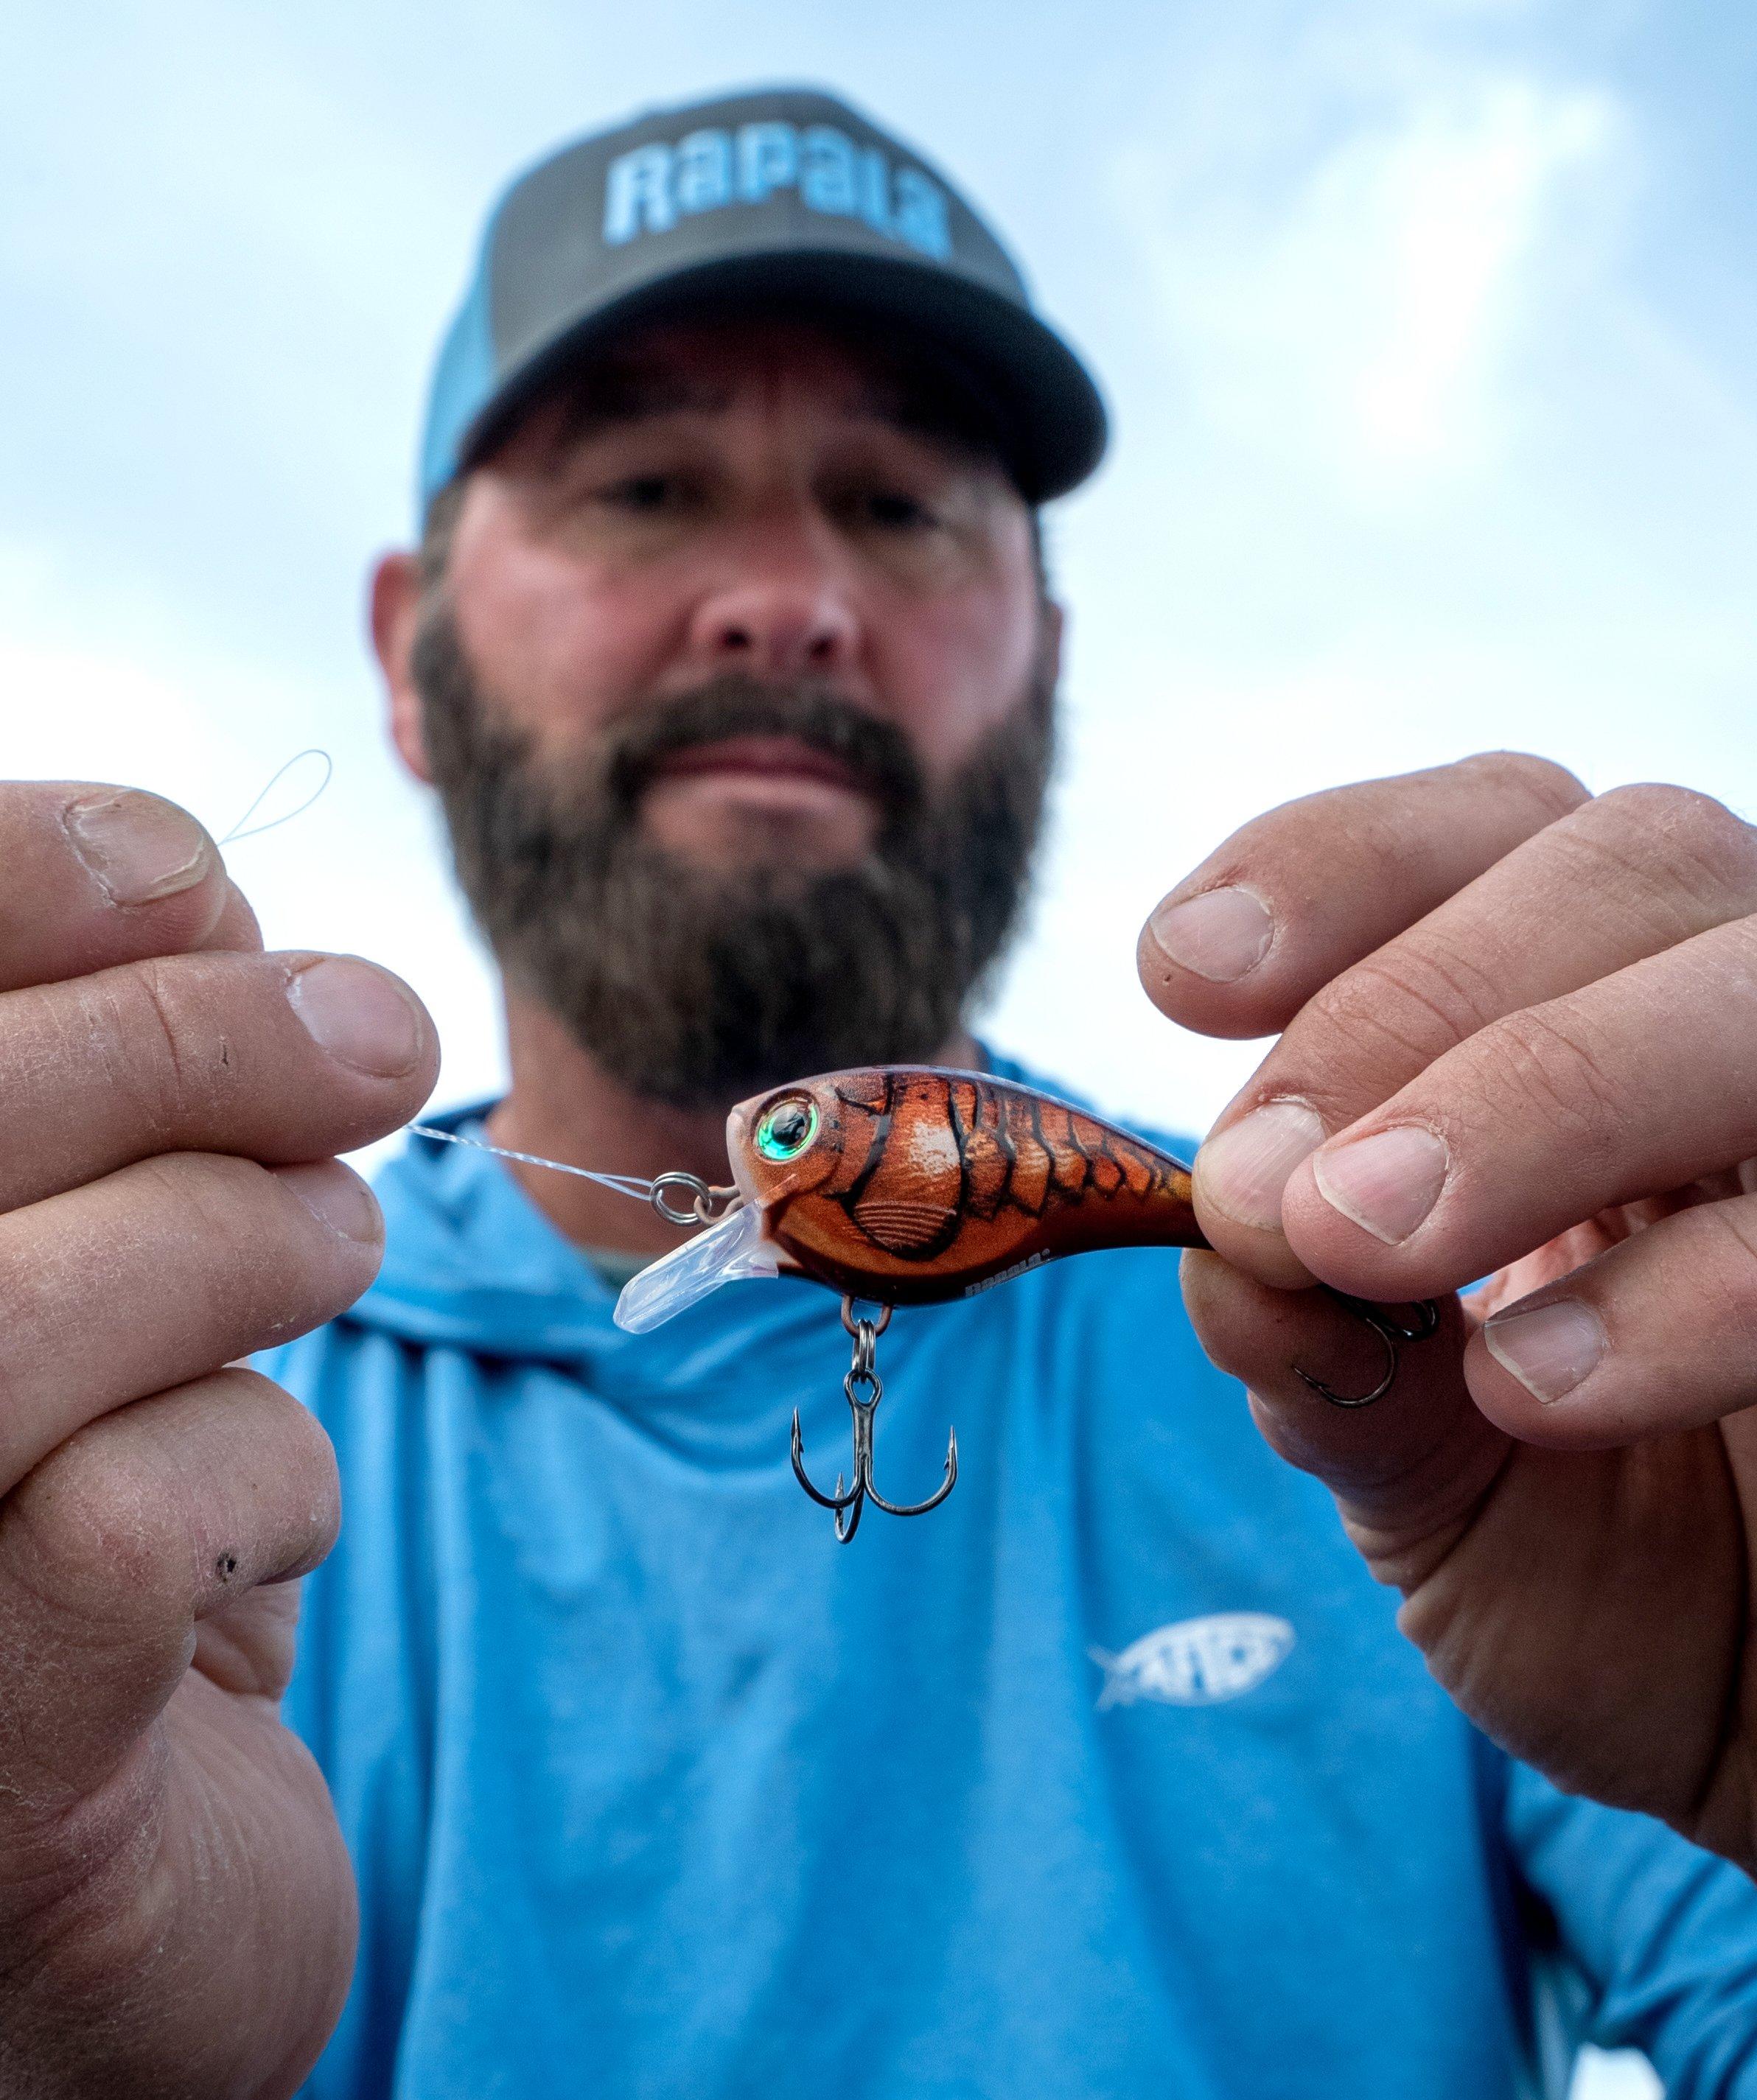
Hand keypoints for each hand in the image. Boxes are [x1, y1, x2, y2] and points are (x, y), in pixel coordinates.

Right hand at [0, 783, 436, 2095]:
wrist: (124, 1898)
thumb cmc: (97, 1536)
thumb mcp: (99, 1273)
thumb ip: (109, 1079)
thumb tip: (188, 889)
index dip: (12, 878)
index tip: (188, 875)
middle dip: (189, 1036)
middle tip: (378, 1035)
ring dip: (235, 1237)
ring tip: (332, 1242)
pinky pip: (113, 1518)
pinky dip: (259, 1469)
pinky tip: (268, 1530)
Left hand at [1140, 754, 1756, 1874]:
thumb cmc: (1620, 1572)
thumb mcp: (1430, 1470)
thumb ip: (1334, 1360)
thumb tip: (1220, 1249)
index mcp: (1596, 1018)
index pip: (1492, 831)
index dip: (1336, 867)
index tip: (1179, 976)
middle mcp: (1740, 1029)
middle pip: (1627, 863)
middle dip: (1420, 1005)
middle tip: (1277, 1187)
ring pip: (1754, 994)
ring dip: (1544, 1095)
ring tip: (1373, 1249)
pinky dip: (1701, 1282)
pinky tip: (1543, 1383)